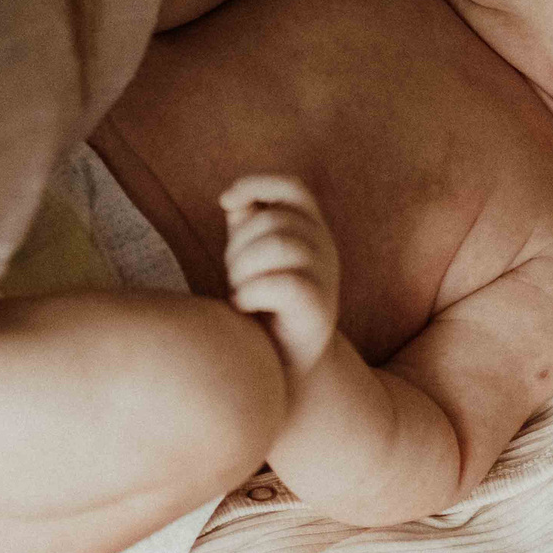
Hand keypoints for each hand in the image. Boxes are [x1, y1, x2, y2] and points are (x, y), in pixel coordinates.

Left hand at [220, 175, 341, 368]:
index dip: (258, 184)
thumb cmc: (262, 310)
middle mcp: (325, 248)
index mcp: (311, 231)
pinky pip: (283, 283)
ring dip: (243, 267)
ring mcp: (326, 277)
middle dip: (238, 244)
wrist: (285, 368)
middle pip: (274, 219)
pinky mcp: (319, 308)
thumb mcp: (252, 262)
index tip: (225, 201)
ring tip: (237, 291)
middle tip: (231, 278)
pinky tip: (242, 307)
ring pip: (281, 244)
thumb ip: (247, 228)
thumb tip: (233, 200)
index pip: (292, 188)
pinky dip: (250, 293)